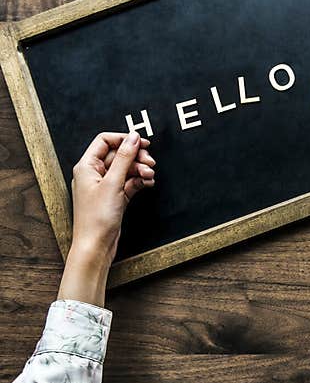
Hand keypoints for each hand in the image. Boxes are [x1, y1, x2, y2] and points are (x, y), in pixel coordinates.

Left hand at [58, 131, 155, 306]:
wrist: (96, 245)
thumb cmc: (97, 217)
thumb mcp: (113, 183)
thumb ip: (125, 158)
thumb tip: (133, 138)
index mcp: (87, 166)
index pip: (105, 141)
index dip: (125, 140)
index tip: (143, 143)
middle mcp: (94, 173)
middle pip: (119, 155)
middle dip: (137, 157)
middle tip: (150, 162)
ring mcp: (105, 186)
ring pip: (126, 169)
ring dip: (140, 170)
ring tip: (150, 176)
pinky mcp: (115, 197)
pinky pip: (130, 182)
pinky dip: (140, 181)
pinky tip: (148, 184)